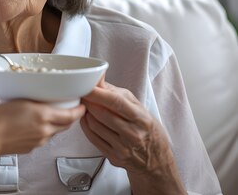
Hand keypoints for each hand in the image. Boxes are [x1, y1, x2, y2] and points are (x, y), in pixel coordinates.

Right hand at [0, 100, 85, 155]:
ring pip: (54, 132)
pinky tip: (31, 126)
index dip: (79, 110)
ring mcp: (39, 141)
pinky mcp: (32, 148)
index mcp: (44, 116)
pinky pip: (43, 139)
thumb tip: (45, 101)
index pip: (71, 115)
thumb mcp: (20, 100)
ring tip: (45, 115)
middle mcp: (45, 130)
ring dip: (55, 124)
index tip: (81, 106)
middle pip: (66, 125)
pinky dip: (43, 132)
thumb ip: (36, 101)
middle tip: (67, 108)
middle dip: (69, 117)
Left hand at [80, 78, 185, 193]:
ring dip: (87, 113)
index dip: (98, 93)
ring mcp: (123, 148)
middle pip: (102, 114)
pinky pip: (92, 137)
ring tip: (87, 107)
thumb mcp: (138, 108)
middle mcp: (133, 134)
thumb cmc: (145, 128)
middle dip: (89, 102)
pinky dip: (86, 125)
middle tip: (83, 94)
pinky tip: (87, 119)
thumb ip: (116, 94)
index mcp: (141, 119)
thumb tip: (97, 78)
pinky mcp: (114, 157)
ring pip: (94, 125)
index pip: (116, 103)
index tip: (86, 86)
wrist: (156, 159)